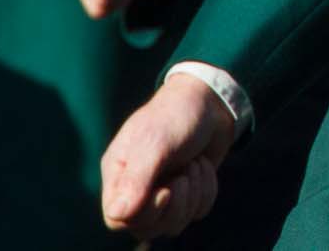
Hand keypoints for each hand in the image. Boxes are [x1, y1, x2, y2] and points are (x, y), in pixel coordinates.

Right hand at [101, 74, 235, 238]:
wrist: (212, 101)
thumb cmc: (177, 115)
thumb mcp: (156, 142)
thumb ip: (137, 178)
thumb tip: (118, 215)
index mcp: (119, 174)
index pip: (117, 219)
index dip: (143, 215)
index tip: (166, 192)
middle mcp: (137, 188)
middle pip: (148, 228)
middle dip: (175, 207)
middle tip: (185, 175)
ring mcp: (163, 191)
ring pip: (174, 224)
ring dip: (194, 194)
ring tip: (194, 164)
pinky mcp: (188, 191)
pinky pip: (198, 211)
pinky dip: (207, 189)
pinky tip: (203, 165)